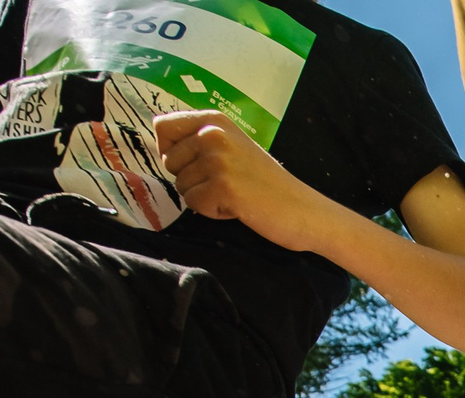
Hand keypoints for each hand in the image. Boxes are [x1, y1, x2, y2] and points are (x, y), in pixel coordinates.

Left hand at [154, 110, 328, 248]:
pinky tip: (237, 206)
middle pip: (169, 161)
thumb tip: (162, 145)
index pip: (163, 127)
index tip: (197, 162)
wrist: (302, 209)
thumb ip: (200, 139)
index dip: (172, 150)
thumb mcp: (232, 146)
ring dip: (203, 196)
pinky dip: (213, 211)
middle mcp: (213, 133)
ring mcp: (218, 159)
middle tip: (225, 182)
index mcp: (215, 119)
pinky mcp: (222, 186)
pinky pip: (194, 204)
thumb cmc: (266, 183)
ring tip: (234, 193)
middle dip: (190, 178)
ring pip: (181, 185)